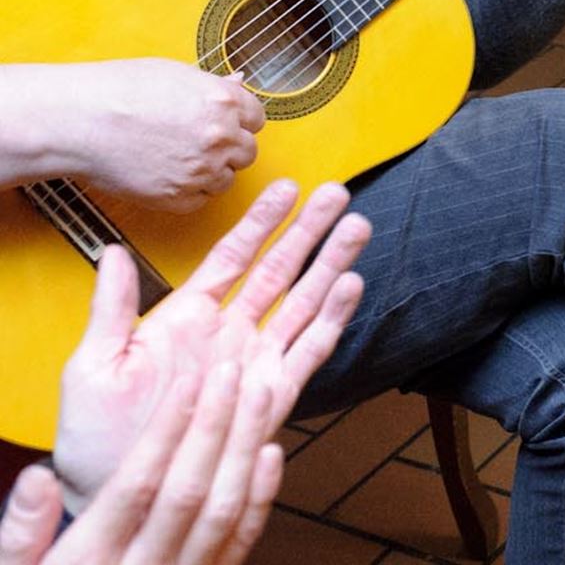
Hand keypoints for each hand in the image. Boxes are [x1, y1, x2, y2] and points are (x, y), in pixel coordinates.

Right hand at [1, 362, 281, 564]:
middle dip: (212, 424)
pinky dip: (261, 497)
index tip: (187, 381)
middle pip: (187, 490)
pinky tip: (271, 452)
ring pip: (222, 511)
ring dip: (244, 448)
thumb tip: (38, 475)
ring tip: (259, 393)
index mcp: (89, 562)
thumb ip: (19, 533)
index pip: (136, 486)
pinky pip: (239, 544)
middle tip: (229, 369)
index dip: (165, 431)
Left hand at [52, 180, 369, 511]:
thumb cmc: (98, 438)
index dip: (261, 222)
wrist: (121, 492)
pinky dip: (332, 319)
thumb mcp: (92, 366)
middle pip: (279, 270)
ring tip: (356, 228)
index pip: (233, 257)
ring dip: (330, 265)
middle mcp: (228, 333)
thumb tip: (114, 254)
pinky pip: (309, 351)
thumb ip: (110, 309)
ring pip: (302, 302)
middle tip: (337, 194)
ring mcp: (254, 361)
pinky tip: (350, 287)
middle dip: (309, 231)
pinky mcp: (272, 395)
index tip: (286, 188)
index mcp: (186, 319)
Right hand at [66, 61, 264, 213]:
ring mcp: (201, 169)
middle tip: (196, 142)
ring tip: (175, 157)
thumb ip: (213, 86)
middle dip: (228, 147)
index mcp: (223, 101)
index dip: (238, 121)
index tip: (223, 124)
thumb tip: (238, 83)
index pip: (256, 118)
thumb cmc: (116, 91)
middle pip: (247, 150)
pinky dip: (187, 191)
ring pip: (226, 178)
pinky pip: (200, 200)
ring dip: (209, 171)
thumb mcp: (175, 74)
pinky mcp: (179, 197)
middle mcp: (219, 136)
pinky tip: (165, 173)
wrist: (78, 121)